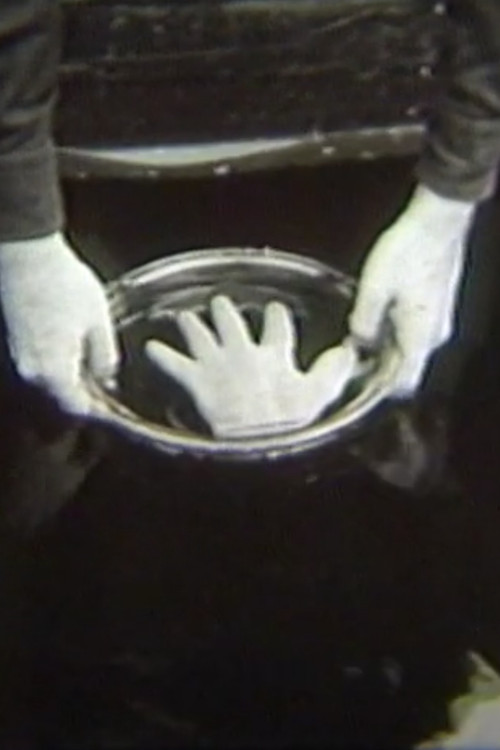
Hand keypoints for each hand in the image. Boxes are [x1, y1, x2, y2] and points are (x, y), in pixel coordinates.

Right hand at [0, 232, 118, 414]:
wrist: (19, 249)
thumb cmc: (59, 280)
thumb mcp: (97, 320)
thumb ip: (104, 360)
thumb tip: (107, 382)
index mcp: (50, 374)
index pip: (76, 414)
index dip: (98, 416)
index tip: (113, 411)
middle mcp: (24, 378)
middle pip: (50, 419)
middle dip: (75, 415)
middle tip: (99, 402)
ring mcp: (9, 369)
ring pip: (34, 405)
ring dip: (57, 403)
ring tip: (81, 386)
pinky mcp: (4, 357)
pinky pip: (25, 384)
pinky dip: (43, 387)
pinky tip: (61, 370)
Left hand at [145, 295, 359, 438]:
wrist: (255, 436)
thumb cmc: (288, 420)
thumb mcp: (319, 394)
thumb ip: (332, 371)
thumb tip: (349, 351)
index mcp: (273, 355)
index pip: (278, 327)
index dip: (277, 317)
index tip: (275, 309)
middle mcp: (242, 352)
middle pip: (232, 324)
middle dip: (225, 312)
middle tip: (220, 302)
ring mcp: (217, 364)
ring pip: (201, 337)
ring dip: (192, 326)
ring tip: (183, 318)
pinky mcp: (196, 380)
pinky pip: (175, 364)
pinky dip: (162, 356)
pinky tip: (150, 348)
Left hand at [349, 184, 475, 396]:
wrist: (438, 219)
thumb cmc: (410, 249)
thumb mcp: (374, 288)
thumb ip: (362, 322)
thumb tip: (356, 342)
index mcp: (420, 337)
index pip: (401, 383)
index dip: (375, 387)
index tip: (352, 378)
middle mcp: (434, 334)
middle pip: (404, 368)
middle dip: (375, 367)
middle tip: (348, 356)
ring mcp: (438, 320)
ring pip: (408, 349)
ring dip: (382, 348)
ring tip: (355, 336)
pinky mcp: (436, 305)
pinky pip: (413, 331)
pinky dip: (392, 332)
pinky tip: (372, 317)